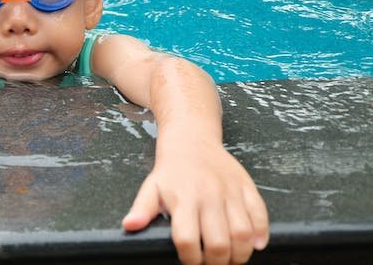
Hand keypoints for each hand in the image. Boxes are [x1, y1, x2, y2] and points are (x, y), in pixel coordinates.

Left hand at [122, 141, 268, 263]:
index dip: (190, 258)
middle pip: (219, 243)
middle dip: (216, 262)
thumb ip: (142, 209)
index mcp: (183, 199)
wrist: (192, 139)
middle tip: (212, 263)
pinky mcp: (246, 187)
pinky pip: (260, 215)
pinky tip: (255, 244)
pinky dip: (262, 234)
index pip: (187, 239)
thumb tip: (129, 226)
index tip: (190, 261)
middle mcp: (209, 195)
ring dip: (240, 254)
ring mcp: (230, 191)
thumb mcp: (151, 187)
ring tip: (231, 258)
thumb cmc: (171, 169)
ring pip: (243, 233)